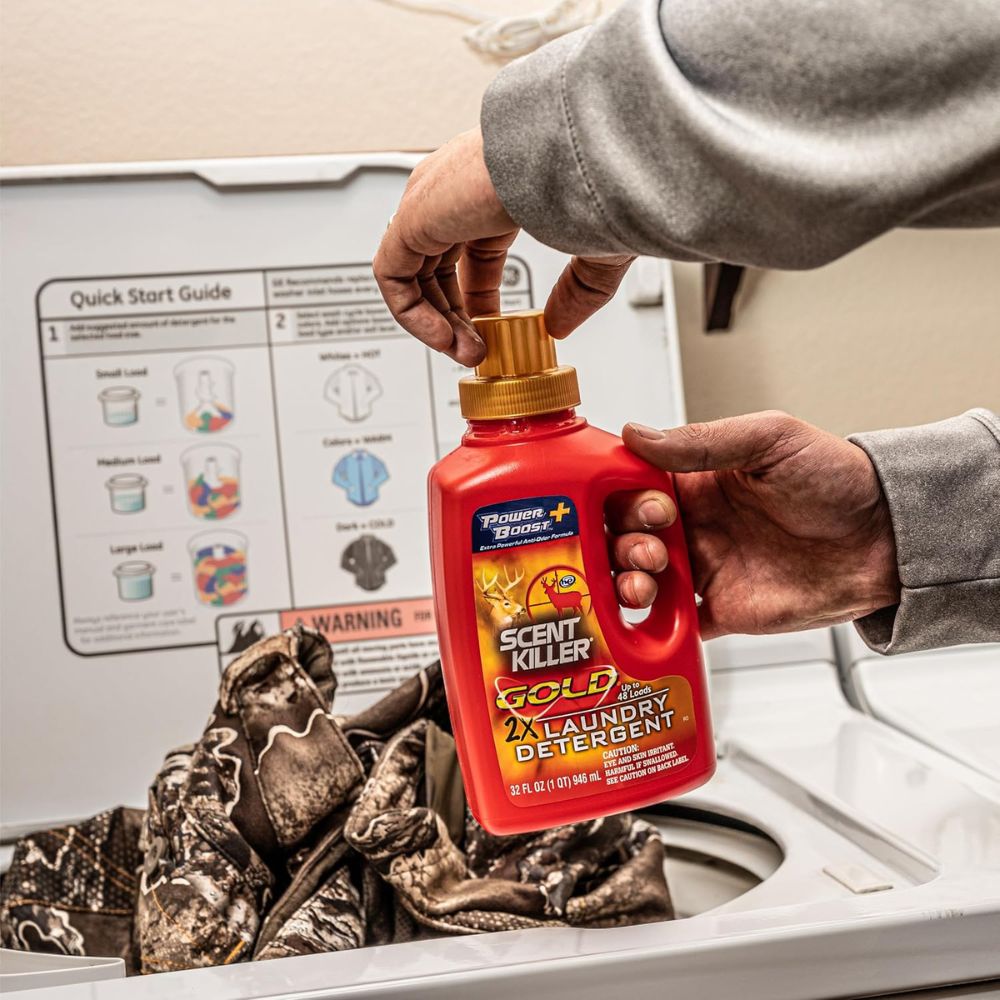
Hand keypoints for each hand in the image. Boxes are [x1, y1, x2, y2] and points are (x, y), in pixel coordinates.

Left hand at [373, 128, 633, 364]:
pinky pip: (393, 276)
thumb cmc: (596, 179)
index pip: (472, 252)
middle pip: (437, 267)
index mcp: (497, 189)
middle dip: (455, 318)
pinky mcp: (413, 215)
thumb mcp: (594, 251)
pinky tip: (444, 337)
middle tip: (477, 351)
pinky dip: (413, 314)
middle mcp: (458, 189)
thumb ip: (576, 292)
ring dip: (436, 323)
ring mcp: (432, 199)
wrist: (580, 151)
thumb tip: (560, 326)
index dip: (480, 301)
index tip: (497, 335)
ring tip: (465, 352)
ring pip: (413, 274)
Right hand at [606, 411, 900, 638]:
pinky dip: (654, 626)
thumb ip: (702, 441)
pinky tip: (653, 617)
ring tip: (646, 583)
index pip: (632, 487)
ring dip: (627, 583)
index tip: (642, 505)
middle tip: (652, 548)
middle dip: (622, 543)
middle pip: (625, 536)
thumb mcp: (770, 439)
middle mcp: (693, 525)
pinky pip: (673, 624)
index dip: (623, 497)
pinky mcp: (722, 610)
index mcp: (697, 481)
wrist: (887, 540)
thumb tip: (638, 434)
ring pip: (639, 580)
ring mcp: (705, 569)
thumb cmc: (838, 481)